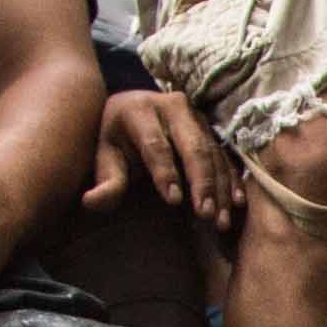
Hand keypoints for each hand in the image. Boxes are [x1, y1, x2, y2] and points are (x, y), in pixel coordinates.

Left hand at [87, 86, 232, 232]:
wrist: (132, 107)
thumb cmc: (117, 138)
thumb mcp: (105, 156)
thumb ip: (105, 181)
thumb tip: (90, 202)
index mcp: (140, 110)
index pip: (155, 144)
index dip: (165, 172)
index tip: (173, 201)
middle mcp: (173, 107)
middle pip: (192, 146)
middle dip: (201, 182)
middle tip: (205, 213)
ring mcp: (196, 116)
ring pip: (212, 153)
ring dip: (219, 188)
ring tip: (219, 219)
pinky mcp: (210, 128)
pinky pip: (224, 155)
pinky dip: (231, 180)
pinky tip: (235, 203)